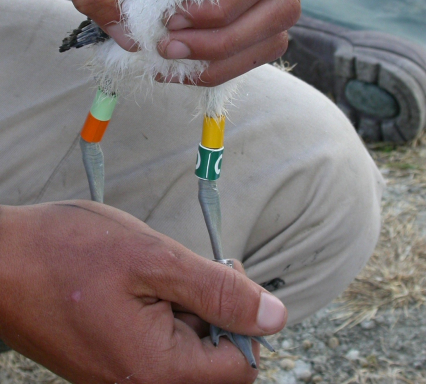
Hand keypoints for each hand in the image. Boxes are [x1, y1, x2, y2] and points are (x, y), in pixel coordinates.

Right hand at [0, 201, 286, 383]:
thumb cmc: (67, 254)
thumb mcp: (153, 259)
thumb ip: (217, 291)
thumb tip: (274, 315)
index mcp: (158, 372)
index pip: (240, 366)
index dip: (244, 316)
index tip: (222, 275)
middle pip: (214, 362)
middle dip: (214, 312)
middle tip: (186, 269)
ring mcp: (122, 378)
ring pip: (186, 351)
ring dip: (187, 309)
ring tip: (155, 273)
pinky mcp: (109, 364)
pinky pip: (156, 347)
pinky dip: (162, 313)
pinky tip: (139, 284)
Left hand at [55, 0, 299, 84]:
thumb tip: (132, 42)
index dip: (222, 8)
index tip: (168, 20)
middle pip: (281, 8)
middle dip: (223, 42)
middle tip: (166, 49)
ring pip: (275, 32)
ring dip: (228, 59)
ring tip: (173, 62)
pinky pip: (258, 41)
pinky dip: (226, 62)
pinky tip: (185, 64)